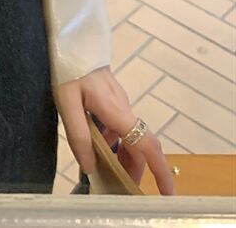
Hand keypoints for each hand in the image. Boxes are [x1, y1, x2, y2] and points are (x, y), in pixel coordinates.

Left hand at [53, 65, 176, 194]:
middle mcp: (123, 108)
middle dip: (135, 170)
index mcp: (117, 112)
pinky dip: (114, 142)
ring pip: (129, 136)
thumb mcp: (66, 103)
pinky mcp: (112, 98)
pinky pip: (119, 126)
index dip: (160, 170)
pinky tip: (96, 145)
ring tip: (106, 173)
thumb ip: (79, 135)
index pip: (146, 145)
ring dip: (123, 157)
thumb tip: (90, 167)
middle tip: (121, 189)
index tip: (168, 194)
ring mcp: (119, 102)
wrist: (71, 41)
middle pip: (138, 146)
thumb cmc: (69, 69)